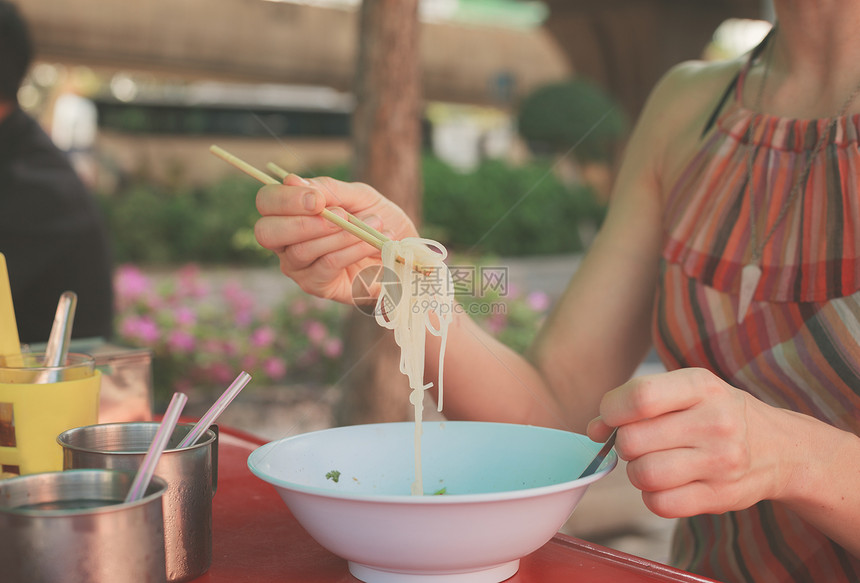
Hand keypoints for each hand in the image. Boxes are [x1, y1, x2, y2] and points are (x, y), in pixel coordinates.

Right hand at [254, 174, 417, 304]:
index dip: (285, 199)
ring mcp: (298, 267)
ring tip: (373, 224)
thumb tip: (291, 180)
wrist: (403, 249)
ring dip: (340, 234)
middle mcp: (284, 242)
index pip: (266, 203)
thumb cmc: (375, 219)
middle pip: (267, 233)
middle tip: (339, 215)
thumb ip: (328, 189)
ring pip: (302, 250)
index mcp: (289, 213)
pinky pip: (327, 265)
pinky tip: (371, 243)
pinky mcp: (317, 286)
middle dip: (302, 223)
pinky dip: (351, 250)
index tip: (318, 199)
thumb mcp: (357, 196)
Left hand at [586, 368, 789, 517]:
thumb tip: (594, 430)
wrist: (779, 448)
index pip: (638, 398)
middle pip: (633, 440)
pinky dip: (653, 497)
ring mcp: (721, 462)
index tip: (611, 418)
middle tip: (640, 442)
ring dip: (637, 471)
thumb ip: (635, 402)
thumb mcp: (685, 391)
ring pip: (643, 474)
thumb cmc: (715, 413)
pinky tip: (667, 484)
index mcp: (701, 386)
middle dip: (624, 443)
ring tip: (654, 462)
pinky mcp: (721, 497)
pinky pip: (661, 504)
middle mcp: (715, 422)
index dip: (611, 410)